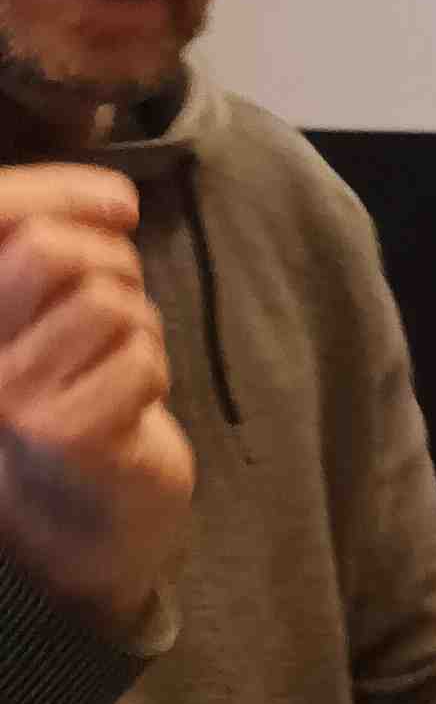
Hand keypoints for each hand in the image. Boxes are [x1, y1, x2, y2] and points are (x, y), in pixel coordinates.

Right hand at [0, 165, 191, 630]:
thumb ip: (62, 242)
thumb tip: (117, 200)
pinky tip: (132, 406)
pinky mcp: (68, 433)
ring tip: (121, 366)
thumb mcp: (52, 303)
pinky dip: (153, 376)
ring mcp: (13, 392)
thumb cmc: (77, 387)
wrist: (85, 512)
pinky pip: (141, 361)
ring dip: (138, 331)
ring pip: (108, 306)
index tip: (121, 203)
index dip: (58, 191)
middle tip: (120, 314)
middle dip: (113, 269)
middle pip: (51, 252)